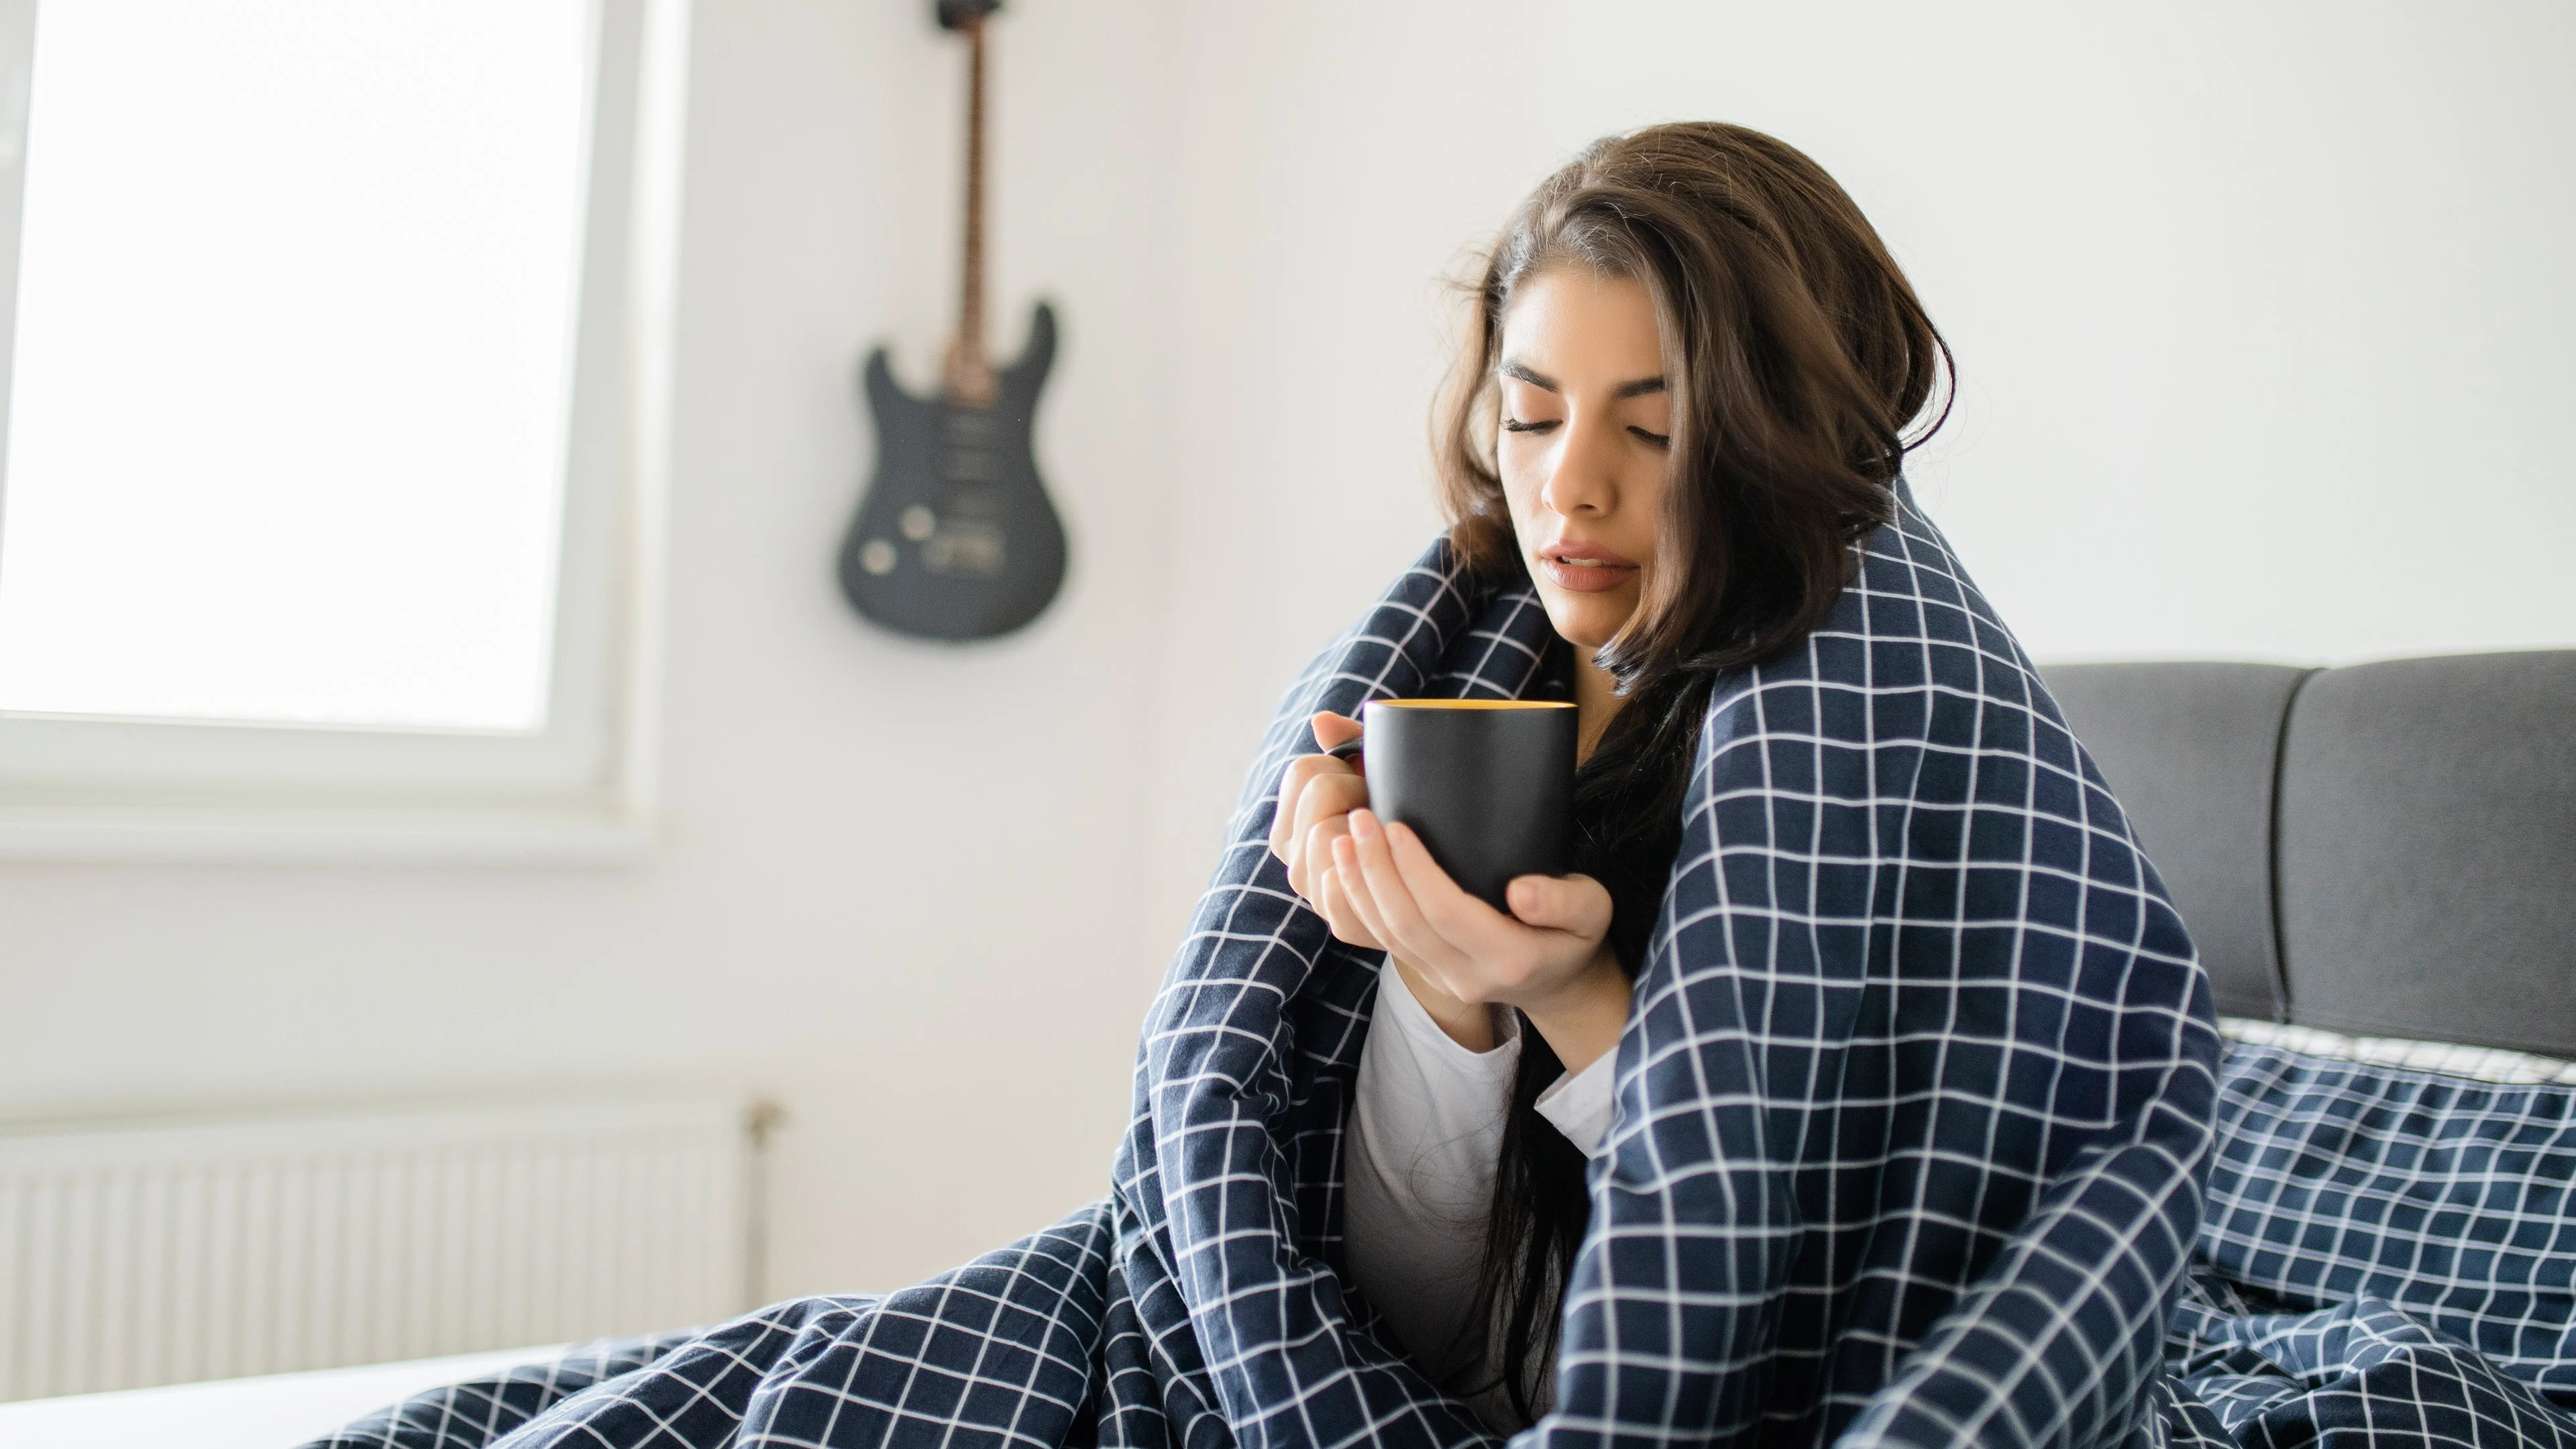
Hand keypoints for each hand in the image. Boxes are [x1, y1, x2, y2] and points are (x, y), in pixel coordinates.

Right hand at [1266, 711, 1380, 949]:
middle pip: (1317, 796)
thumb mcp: (1379, 776)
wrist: (1434, 886)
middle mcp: (1293, 858)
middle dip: (1357, 792)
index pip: (1302, 771)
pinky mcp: (1340, 921)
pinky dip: (1367, 868)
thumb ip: (1348, 742)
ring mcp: (1314, 892)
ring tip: (1391, 838)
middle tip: (1384, 811)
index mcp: (1293, 821)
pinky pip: (1341, 881)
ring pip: (1327, 833)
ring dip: (1368, 829)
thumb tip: (1320, 721)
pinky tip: (1392, 867)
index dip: (1342, 767)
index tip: (1368, 783)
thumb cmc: (1402, 819)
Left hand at [1331, 808, 1629, 1073]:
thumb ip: (1565, 901)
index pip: (1448, 913)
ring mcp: (1442, 980)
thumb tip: (1521, 891)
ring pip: (1387, 936)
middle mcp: (1469, 976)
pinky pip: (1383, 941)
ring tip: (1341, 838)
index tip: (1396, 825)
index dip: (1416, 870)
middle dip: (1376, 869)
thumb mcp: (1593, 911)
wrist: (1560, 984)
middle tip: (1359, 817)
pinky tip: (1344, 869)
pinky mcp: (1425, 973)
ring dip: (1359, 886)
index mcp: (1512, 959)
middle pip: (1407, 924)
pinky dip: (1358, 904)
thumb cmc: (1576, 935)